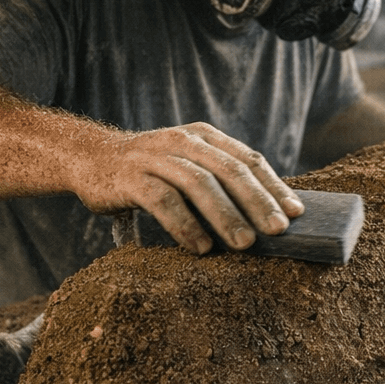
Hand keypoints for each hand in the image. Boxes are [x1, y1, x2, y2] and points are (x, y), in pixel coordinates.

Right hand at [71, 122, 304, 253]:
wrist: (88, 158)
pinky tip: (201, 247)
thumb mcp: (188, 165)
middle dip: (257, 201)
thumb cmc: (151, 171)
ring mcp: (154, 156)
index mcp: (204, 136)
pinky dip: (185, 225)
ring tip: (245, 244)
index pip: (247, 159)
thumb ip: (219, 181)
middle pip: (228, 170)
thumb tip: (268, 216)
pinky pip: (162, 200)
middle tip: (278, 230)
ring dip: (225, 215)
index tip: (296, 213)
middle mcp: (182, 140)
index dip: (273, 185)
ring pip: (198, 184)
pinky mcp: (129, 176)